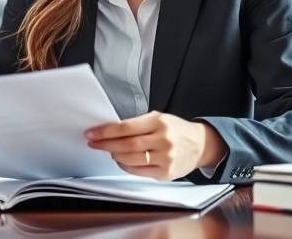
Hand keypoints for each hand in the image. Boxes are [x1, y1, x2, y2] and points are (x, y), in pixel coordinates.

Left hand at [84, 111, 227, 179]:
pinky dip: (125, 165)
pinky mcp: (165, 173)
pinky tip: (121, 160)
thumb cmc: (176, 130)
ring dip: (114, 155)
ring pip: (130, 159)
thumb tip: (111, 131)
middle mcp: (162, 140)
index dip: (105, 131)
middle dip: (105, 144)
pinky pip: (138, 171)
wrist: (200, 145)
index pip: (125, 127)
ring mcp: (164, 158)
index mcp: (159, 122)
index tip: (92, 133)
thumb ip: (137, 124)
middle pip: (126, 144)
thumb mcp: (159, 118)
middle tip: (93, 143)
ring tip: (108, 150)